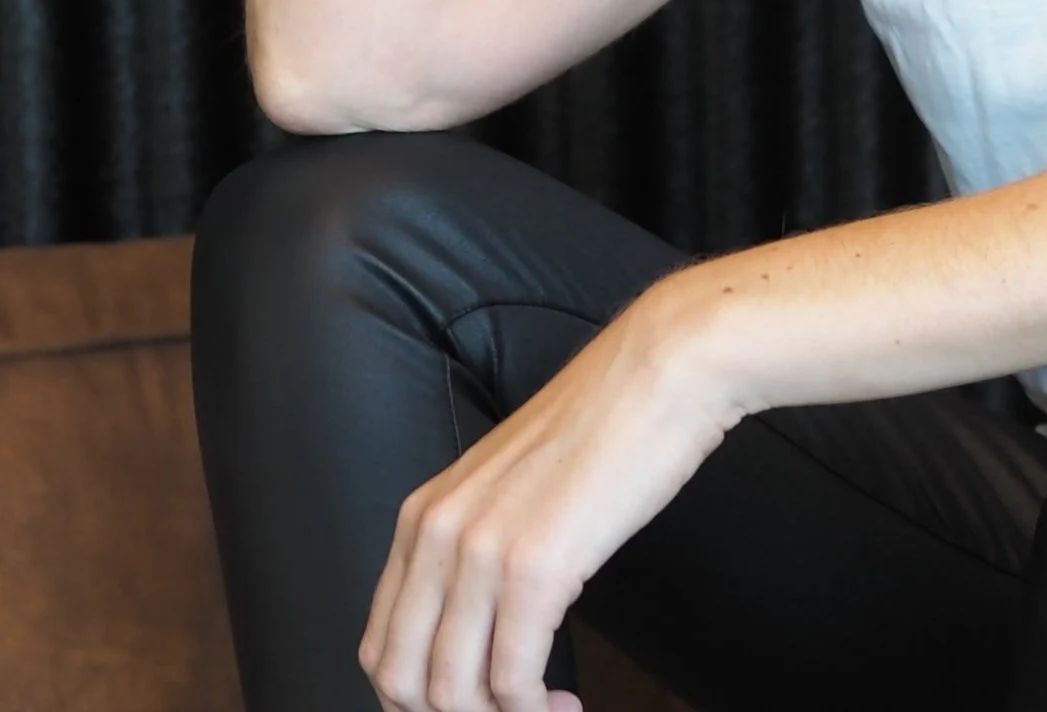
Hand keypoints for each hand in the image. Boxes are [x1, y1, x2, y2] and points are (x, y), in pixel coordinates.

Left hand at [358, 280, 739, 711]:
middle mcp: (437, 531)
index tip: (477, 704)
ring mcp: (483, 549)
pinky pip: (512, 680)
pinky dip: (536, 710)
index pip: (382, 646)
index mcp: (424, 513)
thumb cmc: (605, 423)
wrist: (664, 368)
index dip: (420, 699)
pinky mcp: (536, 567)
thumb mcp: (510, 485)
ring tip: (549, 710)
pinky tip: (568, 700)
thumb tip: (476, 625)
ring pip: (450, 693)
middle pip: (401, 681)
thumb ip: (478, 544)